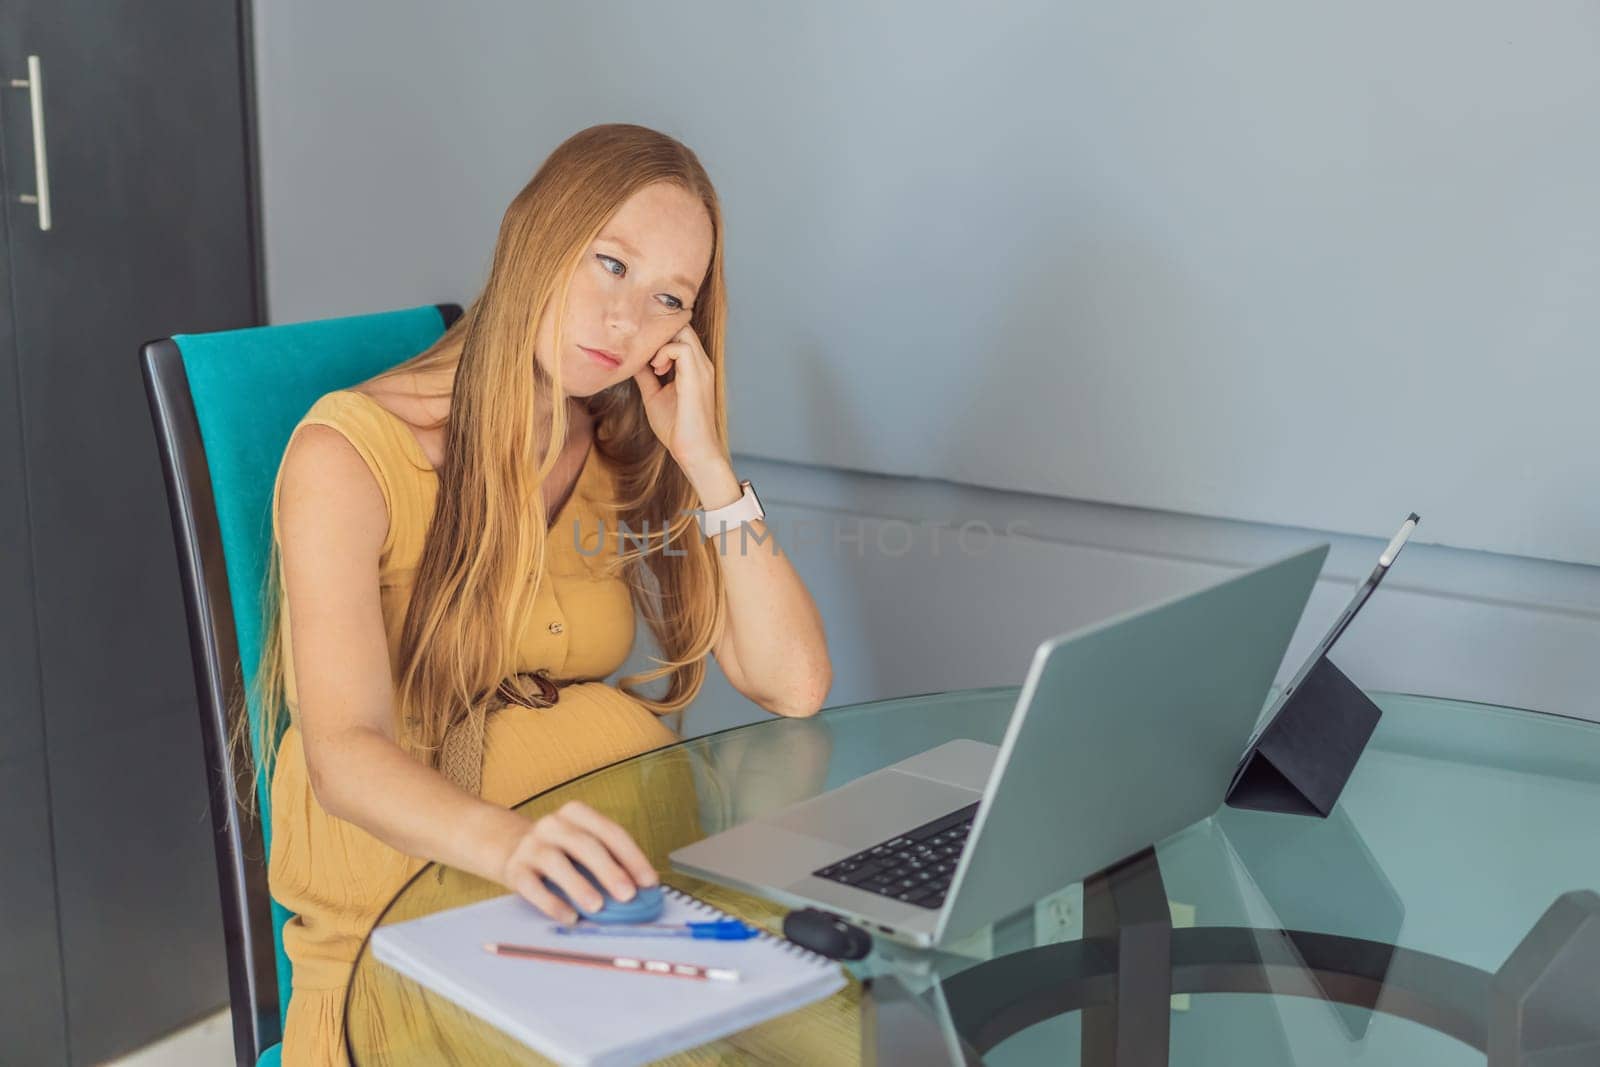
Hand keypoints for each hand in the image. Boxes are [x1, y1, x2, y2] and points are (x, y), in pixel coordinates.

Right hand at [497, 800, 658, 923]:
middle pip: (584, 844)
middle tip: (627, 895)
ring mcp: (530, 846)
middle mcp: (552, 825)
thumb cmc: (560, 850)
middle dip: (609, 870)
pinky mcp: (514, 869)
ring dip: (579, 885)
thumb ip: (609, 862)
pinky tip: (569, 917)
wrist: (509, 846)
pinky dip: (552, 903)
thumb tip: (640, 891)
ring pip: (556, 863)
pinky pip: (532, 886)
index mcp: (576, 814)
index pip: (610, 832)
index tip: (648, 881)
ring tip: (597, 907)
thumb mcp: (582, 845)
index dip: (632, 857)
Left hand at [633, 323, 725, 470]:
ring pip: (683, 331)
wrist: (693, 451)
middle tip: (648, 357)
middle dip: (660, 334)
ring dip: (662, 343)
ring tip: (654, 367)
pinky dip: (664, 354)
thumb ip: (646, 376)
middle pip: (683, 325)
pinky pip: (681, 348)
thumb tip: (632, 362)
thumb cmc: (677, 428)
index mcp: (694, 367)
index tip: (646, 359)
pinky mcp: (697, 377)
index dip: (660, 337)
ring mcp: (702, 368)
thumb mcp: (654, 396)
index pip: (680, 333)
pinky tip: (657, 371)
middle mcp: (702, 363)